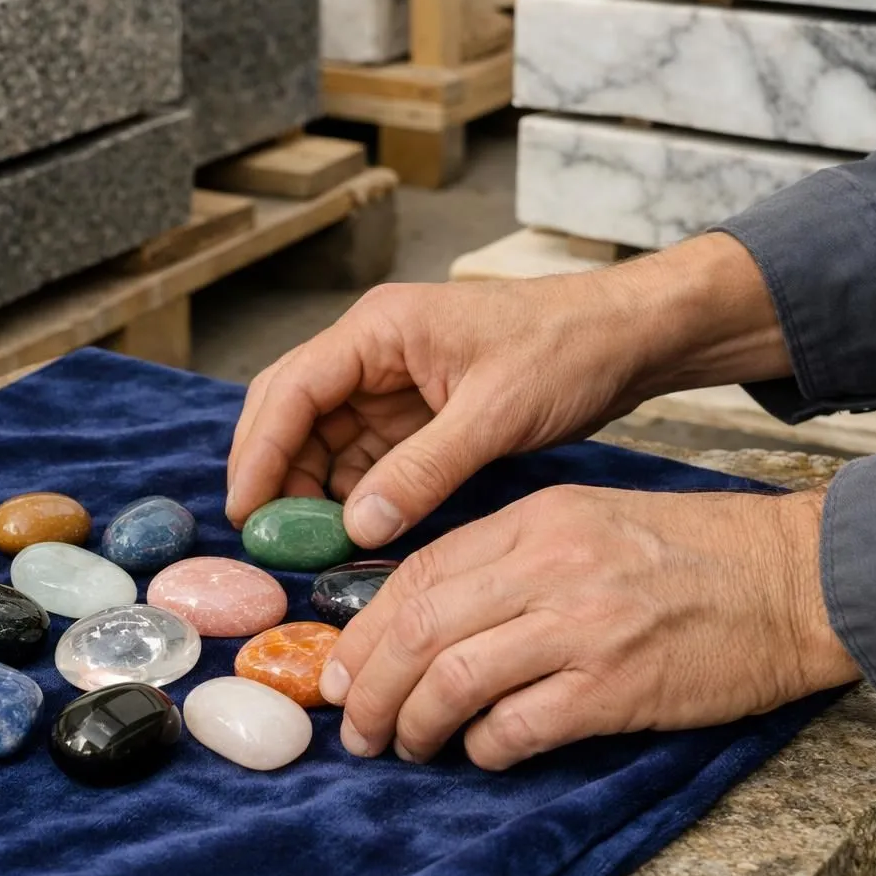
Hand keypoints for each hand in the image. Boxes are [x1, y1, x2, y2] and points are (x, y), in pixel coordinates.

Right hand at [225, 234, 791, 546]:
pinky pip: (367, 454)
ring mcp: (395, 381)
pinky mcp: (420, 410)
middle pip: (294, 411)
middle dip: (274, 471)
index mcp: (380, 330)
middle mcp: (375, 350)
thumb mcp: (494, 414)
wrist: (629, 338)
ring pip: (326, 437)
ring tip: (307, 546)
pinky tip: (352, 531)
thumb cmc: (567, 351)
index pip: (292, 389)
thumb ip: (421, 471)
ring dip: (312, 487)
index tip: (246, 510)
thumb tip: (356, 526)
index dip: (260, 451)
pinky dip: (354, 491)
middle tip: (265, 537)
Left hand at [318, 484, 860, 768]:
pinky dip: (484, 747)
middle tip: (354, 725)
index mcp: (535, 520)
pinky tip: (483, 753)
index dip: (364, 629)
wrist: (795, 577)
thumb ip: (508, 557)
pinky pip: (519, 725)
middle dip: (368, 685)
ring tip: (404, 746)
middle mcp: (551, 565)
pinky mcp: (620, 684)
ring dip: (413, 723)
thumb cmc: (691, 553)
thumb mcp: (586, 520)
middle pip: (420, 627)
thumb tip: (426, 614)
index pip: (418, 571)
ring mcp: (585, 624)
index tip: (341, 668)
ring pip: (453, 678)